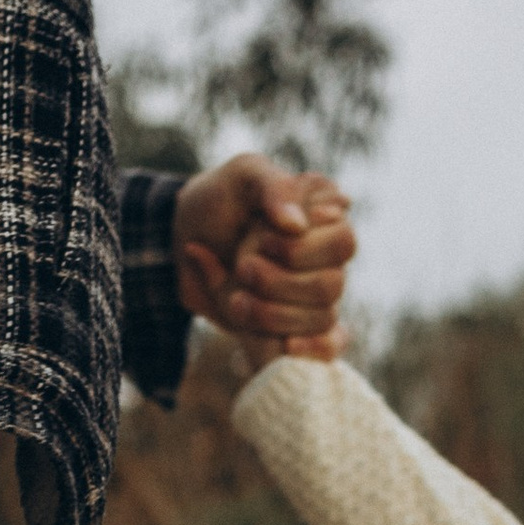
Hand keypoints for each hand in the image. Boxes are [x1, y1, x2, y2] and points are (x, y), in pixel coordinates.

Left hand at [174, 156, 354, 350]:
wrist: (181, 237)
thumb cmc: (218, 199)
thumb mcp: (244, 176)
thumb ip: (274, 189)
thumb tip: (296, 226)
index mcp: (325, 217)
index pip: (342, 242)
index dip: (300, 250)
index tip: (262, 241)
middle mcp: (326, 256)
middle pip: (331, 284)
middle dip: (282, 283)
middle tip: (243, 269)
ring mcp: (313, 291)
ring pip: (322, 317)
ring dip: (276, 314)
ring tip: (237, 302)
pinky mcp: (299, 322)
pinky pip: (326, 345)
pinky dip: (310, 348)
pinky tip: (286, 346)